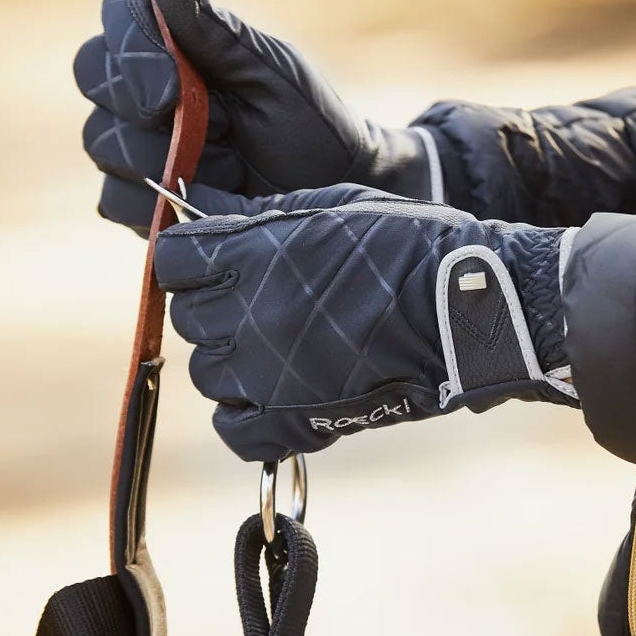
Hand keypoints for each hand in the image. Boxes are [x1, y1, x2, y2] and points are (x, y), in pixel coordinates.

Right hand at [74, 0, 438, 235]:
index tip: (173, 86)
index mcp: (177, 43)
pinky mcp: (143, 200)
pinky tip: (205, 202)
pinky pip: (116, 200)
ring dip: (161, 161)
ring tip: (229, 170)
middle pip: (94, 75)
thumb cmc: (309, 123)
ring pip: (102, 143)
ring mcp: (138, 145)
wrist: (333, 191)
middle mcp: (145, 89)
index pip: (119, 13)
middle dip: (147, 110)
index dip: (131, 44)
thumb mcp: (272, 74)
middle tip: (218, 132)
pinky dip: (155, 205)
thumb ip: (217, 32)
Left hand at [154, 184, 577, 460]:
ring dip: (233, 358)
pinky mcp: (292, 422)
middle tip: (262, 299)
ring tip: (281, 344)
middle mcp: (246, 315)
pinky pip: (233, 430)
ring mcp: (264, 374)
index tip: (211, 259)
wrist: (465, 309)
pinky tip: (278, 392)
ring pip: (206, 372)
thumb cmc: (409, 245)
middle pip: (186, 316)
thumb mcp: (333, 206)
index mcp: (251, 254)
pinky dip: (246, 415)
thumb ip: (262, 216)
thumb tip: (206, 214)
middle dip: (216, 304)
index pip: (170, 258)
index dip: (189, 257)